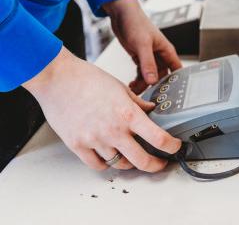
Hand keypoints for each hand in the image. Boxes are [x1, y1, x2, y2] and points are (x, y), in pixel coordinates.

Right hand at [23, 47, 180, 171]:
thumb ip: (137, 102)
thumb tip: (150, 109)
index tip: (175, 147)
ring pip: (119, 164)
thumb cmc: (86, 79)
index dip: (171, 147)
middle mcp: (113, 130)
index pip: (158, 138)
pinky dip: (106, 164)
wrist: (57, 79)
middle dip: (155, 165)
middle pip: (142, 161)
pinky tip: (110, 156)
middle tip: (159, 163)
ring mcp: (95, 140)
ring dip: (129, 162)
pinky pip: (97, 165)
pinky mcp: (78, 145)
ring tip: (132, 155)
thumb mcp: (120, 87)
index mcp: (127, 114)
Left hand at [103, 0, 181, 93]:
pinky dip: (137, 79)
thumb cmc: (136, 22)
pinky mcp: (139, 57)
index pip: (177, 70)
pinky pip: (141, 72)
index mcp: (166, 51)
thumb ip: (147, 64)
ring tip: (135, 90)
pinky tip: (131, 84)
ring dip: (144, 84)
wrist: (121, 14)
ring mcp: (149, 56)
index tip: (167, 93)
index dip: (175, 82)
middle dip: (154, 86)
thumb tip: (152, 80)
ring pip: (150, 75)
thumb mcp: (142, 45)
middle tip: (145, 94)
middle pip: (162, 76)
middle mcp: (159, 55)